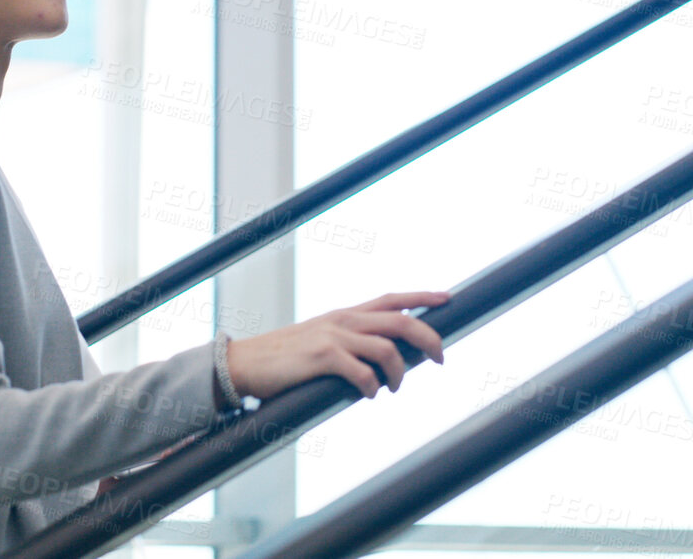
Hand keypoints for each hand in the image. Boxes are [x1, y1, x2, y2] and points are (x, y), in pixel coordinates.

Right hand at [226, 291, 449, 399]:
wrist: (244, 363)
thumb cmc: (284, 360)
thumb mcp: (321, 341)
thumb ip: (349, 344)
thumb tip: (383, 362)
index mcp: (345, 314)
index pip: (392, 298)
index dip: (422, 297)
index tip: (448, 299)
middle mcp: (343, 320)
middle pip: (400, 320)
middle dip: (428, 338)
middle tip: (440, 359)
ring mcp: (333, 337)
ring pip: (387, 348)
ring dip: (399, 373)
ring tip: (393, 389)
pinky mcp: (322, 358)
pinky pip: (362, 372)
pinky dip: (373, 387)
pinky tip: (369, 394)